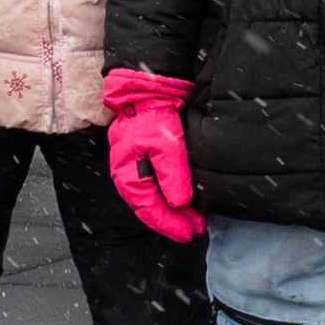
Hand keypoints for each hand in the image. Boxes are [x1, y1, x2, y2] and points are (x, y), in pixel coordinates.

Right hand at [102, 66, 201, 242]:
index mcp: (127, 174)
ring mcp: (136, 169)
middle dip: (174, 221)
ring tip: (196, 220)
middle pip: (150, 207)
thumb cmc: (153, 116)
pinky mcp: (146, 161)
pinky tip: (185, 202)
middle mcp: (128, 175)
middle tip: (197, 229)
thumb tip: (179, 203)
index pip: (148, 208)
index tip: (188, 233)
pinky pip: (157, 187)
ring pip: (154, 199)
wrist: (149, 91)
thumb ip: (172, 173)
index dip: (168, 224)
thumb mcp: (166, 144)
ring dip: (174, 212)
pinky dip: (171, 197)